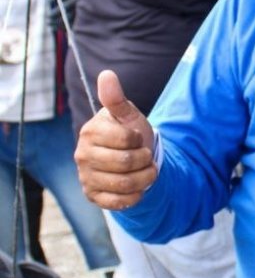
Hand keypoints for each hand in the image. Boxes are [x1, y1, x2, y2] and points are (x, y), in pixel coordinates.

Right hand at [74, 70, 156, 209]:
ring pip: (124, 184)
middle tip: (146, 157)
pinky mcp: (92, 196)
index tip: (137, 139)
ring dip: (145, 178)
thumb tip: (107, 74)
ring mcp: (86, 177)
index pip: (126, 140)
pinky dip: (135, 196)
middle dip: (145, 160)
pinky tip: (138, 188)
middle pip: (125, 163)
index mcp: (90, 132)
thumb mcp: (128, 115)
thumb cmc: (129, 134)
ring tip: (148, 171)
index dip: (139, 140)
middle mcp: (83, 155)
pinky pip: (117, 202)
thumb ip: (116, 99)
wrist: (130, 159)